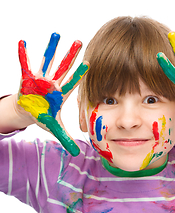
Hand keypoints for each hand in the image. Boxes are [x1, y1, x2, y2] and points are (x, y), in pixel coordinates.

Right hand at [17, 33, 88, 155]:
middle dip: (70, 56)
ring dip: (51, 49)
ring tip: (57, 34)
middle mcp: (52, 84)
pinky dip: (23, 55)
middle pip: (63, 68)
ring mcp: (40, 79)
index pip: (73, 83)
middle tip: (79, 41)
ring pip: (47, 62)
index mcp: (60, 94)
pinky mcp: (27, 78)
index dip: (80, 74)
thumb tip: (77, 153)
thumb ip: (65, 138)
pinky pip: (24, 64)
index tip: (89, 64)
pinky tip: (22, 42)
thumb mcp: (54, 127)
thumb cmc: (43, 116)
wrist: (28, 111)